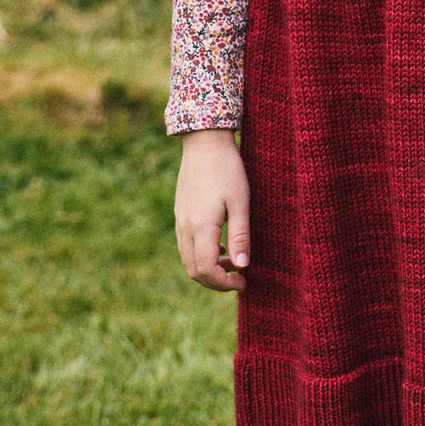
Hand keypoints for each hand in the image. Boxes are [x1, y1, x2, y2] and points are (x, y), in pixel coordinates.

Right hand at [175, 129, 250, 290]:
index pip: (206, 270)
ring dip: (209, 269)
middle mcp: (185, 227)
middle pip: (194, 270)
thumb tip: (242, 267)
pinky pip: (187, 245)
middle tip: (239, 279)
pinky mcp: (181, 214)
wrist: (204, 142)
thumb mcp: (240, 203)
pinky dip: (202, 255)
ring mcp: (180, 221)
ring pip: (188, 259)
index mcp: (201, 227)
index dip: (224, 283)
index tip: (244, 281)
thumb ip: (240, 236)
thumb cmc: (227, 169)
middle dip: (216, 282)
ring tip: (233, 263)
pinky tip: (221, 246)